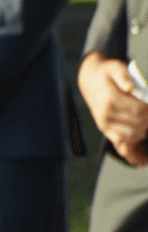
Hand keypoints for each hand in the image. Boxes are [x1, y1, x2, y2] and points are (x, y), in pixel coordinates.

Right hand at [79, 51, 147, 166]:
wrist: (90, 79)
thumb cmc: (107, 73)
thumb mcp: (116, 67)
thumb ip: (125, 77)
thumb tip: (133, 88)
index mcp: (110, 100)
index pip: (139, 110)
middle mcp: (106, 116)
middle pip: (138, 125)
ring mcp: (106, 126)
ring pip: (132, 137)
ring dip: (144, 133)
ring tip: (147, 127)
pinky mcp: (107, 131)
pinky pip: (120, 147)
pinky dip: (133, 156)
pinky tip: (142, 163)